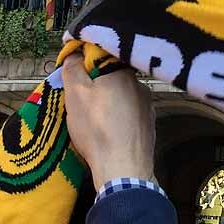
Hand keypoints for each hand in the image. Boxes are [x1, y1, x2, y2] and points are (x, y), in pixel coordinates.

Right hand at [62, 52, 154, 189]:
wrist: (124, 169)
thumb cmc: (97, 129)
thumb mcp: (75, 94)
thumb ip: (73, 69)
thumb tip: (74, 54)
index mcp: (123, 72)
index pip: (102, 58)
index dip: (86, 66)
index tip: (75, 79)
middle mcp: (140, 86)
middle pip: (113, 78)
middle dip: (97, 87)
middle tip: (82, 103)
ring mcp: (148, 107)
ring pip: (122, 98)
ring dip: (108, 105)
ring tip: (94, 122)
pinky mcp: (149, 126)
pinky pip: (130, 116)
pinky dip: (118, 121)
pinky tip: (108, 133)